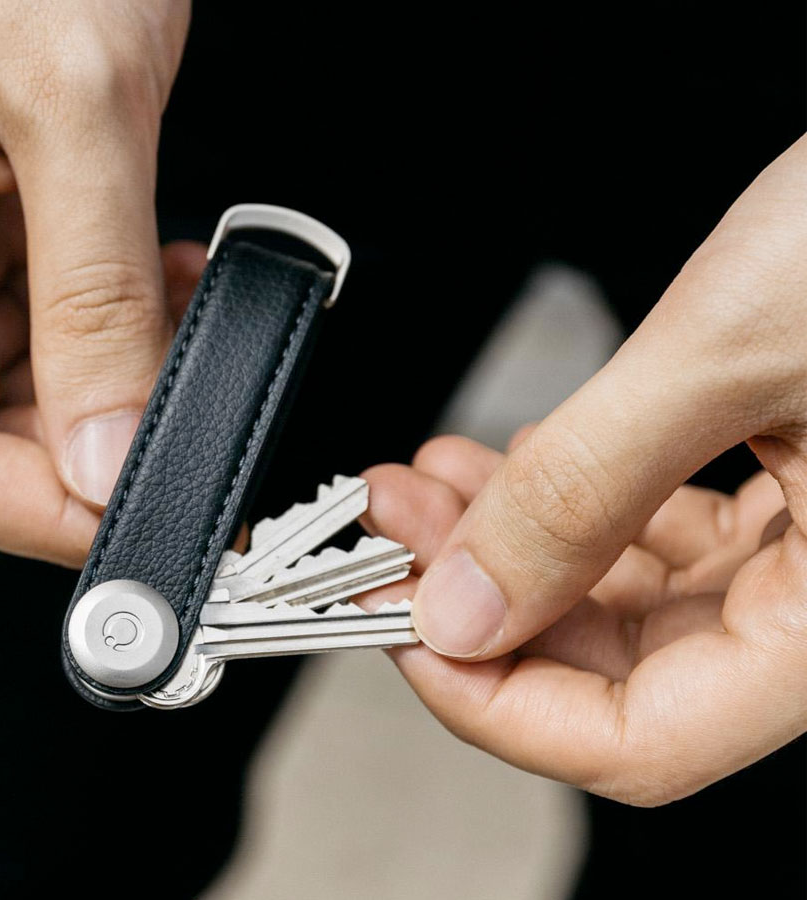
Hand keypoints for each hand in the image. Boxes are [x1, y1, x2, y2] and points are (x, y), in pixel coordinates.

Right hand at [0, 1, 196, 565]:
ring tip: (191, 332)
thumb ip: (93, 299)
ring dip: (119, 390)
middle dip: (85, 459)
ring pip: (25, 389)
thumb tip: (108, 461)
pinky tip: (174, 283)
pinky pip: (62, 325)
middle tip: (194, 453)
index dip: (24, 511)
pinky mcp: (9, 224)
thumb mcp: (76, 105)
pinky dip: (128, 332)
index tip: (138, 531)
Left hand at [360, 134, 806, 805]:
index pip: (645, 741)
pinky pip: (656, 529)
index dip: (498, 705)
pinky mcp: (792, 485)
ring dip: (509, 544)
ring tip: (425, 487)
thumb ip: (585, 490)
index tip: (401, 632)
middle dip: (482, 601)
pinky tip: (508, 463)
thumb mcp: (726, 351)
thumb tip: (465, 606)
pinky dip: (568, 501)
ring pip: (626, 595)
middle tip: (392, 536)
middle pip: (620, 669)